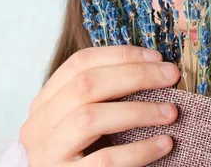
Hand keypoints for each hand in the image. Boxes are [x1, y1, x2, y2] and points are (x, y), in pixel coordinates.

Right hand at [20, 45, 180, 166]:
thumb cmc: (84, 156)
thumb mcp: (84, 123)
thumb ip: (105, 98)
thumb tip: (155, 70)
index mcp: (45, 104)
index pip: (79, 63)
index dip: (121, 55)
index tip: (157, 57)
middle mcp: (39, 126)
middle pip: (86, 85)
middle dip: (136, 75)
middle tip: (171, 76)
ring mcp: (47, 155)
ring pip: (90, 118)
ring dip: (139, 111)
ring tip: (172, 112)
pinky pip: (105, 160)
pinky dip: (139, 150)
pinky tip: (164, 144)